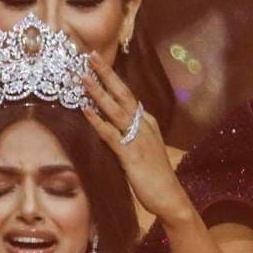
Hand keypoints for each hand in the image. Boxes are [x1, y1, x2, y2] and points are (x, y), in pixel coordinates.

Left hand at [83, 52, 193, 226]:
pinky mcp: (131, 155)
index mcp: (147, 123)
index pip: (128, 95)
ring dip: (98, 91)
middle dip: (106, 73)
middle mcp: (144, 125)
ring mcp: (138, 139)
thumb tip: (112, 129)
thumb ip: (129, 137)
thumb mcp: (142, 150)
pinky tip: (85, 109)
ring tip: (82, 76)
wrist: (170, 197)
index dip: (112, 78)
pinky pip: (111, 134)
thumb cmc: (155, 177)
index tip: (98, 62)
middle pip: (123, 94)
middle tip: (90, 55)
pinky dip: (97, 120)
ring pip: (115, 109)